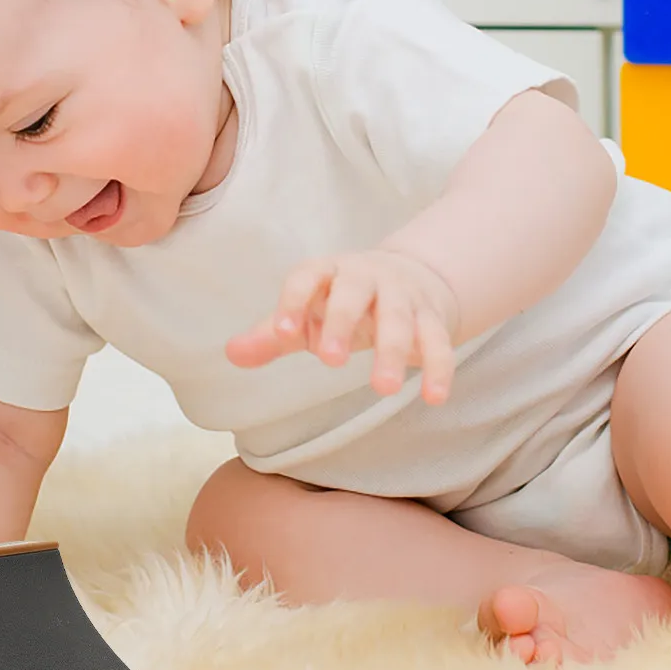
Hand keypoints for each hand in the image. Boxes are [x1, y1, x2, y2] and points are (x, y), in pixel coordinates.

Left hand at [225, 249, 461, 402]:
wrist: (413, 276)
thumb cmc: (343, 302)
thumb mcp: (308, 313)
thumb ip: (273, 334)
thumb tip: (231, 353)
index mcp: (328, 271)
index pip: (307, 277)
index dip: (294, 302)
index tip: (283, 332)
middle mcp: (366, 276)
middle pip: (354, 293)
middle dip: (343, 323)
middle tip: (330, 361)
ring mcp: (403, 295)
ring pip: (399, 319)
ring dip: (393, 352)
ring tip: (383, 389)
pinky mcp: (433, 317)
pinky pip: (439, 340)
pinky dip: (439, 368)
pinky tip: (435, 397)